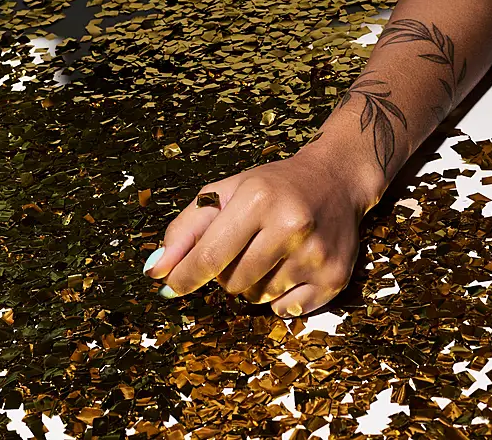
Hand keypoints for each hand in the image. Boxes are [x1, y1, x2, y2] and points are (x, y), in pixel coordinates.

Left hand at [142, 145, 378, 316]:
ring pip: (258, 298)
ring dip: (254, 283)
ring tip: (270, 252)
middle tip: (243, 246)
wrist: (336, 179)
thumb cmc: (272, 186)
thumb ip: (186, 228)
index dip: (185, 276)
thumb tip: (156, 270)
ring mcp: (315, 255)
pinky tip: (291, 266)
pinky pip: (286, 312)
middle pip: (233, 283)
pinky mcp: (335, 280)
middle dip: (227, 272)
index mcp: (258, 199)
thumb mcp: (226, 192)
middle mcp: (290, 226)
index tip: (169, 286)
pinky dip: (280, 297)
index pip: (210, 255)